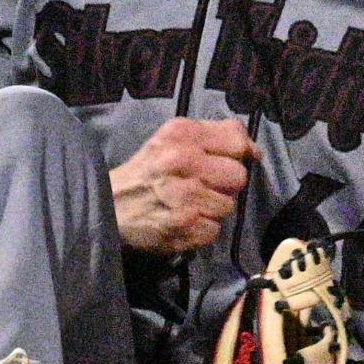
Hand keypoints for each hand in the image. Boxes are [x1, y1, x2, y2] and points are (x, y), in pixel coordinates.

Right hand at [110, 117, 258, 254]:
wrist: (109, 207)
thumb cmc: (146, 172)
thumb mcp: (172, 139)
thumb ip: (213, 137)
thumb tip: (254, 152)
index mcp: (182, 134)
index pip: (236, 140)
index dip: (241, 152)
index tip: (233, 160)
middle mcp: (183, 161)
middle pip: (238, 176)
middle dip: (225, 184)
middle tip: (203, 186)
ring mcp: (184, 196)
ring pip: (229, 206)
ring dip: (212, 209)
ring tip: (189, 205)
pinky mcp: (183, 226)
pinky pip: (215, 230)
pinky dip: (202, 230)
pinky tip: (183, 221)